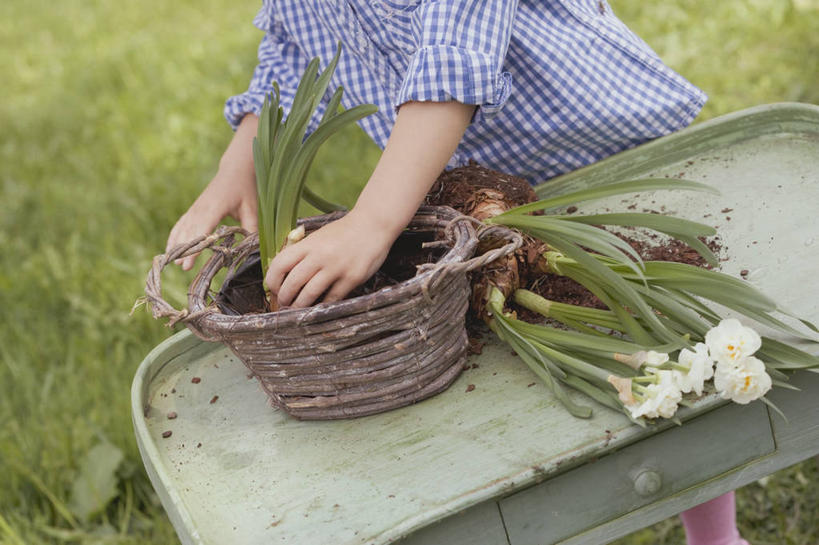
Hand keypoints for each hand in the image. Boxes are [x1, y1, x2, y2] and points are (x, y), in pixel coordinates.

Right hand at [166, 115, 258, 269]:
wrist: (235, 170)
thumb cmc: (245, 189)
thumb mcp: (252, 208)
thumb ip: (251, 228)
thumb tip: (253, 249)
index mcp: (214, 207)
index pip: (202, 229)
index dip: (196, 246)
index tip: (189, 261)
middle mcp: (201, 207)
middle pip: (189, 231)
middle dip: (185, 249)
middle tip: (182, 267)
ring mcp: (195, 208)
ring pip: (182, 227)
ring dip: (177, 244)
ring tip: (173, 262)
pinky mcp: (194, 209)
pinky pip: (181, 223)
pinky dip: (175, 236)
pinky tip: (171, 248)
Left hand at [265, 211, 395, 307]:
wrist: (373, 225)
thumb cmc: (343, 232)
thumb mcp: (318, 236)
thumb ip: (303, 251)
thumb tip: (284, 273)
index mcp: (308, 244)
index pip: (279, 265)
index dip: (272, 281)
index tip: (273, 289)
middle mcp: (319, 256)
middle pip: (292, 283)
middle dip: (284, 298)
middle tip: (284, 304)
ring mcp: (336, 268)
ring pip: (309, 294)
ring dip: (300, 306)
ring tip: (298, 309)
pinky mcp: (352, 278)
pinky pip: (332, 298)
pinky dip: (323, 305)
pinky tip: (319, 306)